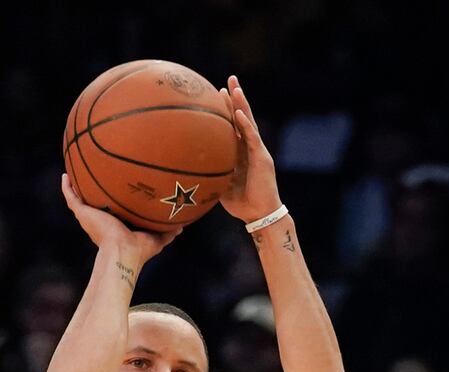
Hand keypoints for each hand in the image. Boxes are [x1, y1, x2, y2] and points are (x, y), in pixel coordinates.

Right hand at [61, 175, 179, 267]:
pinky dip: (67, 187)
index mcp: (114, 226)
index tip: (115, 190)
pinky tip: (65, 175)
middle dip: (93, 193)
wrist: (123, 253)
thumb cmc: (139, 250)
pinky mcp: (84, 214)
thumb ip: (168, 230)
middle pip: (94, 204)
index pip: (112, 212)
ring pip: (80, 200)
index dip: (112, 203)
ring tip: (73, 173)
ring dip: (76, 187)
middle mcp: (100, 221)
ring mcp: (90, 218)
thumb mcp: (157, 237)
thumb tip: (182, 225)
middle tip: (93, 177)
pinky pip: (72, 198)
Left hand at [218, 76, 283, 224]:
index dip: (225, 110)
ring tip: (235, 87)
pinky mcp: (262, 157)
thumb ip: (209, 174)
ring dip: (242, 104)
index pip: (232, 126)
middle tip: (228, 80)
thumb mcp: (219, 186)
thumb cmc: (240, 203)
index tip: (214, 94)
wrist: (259, 214)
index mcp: (239, 152)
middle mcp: (249, 147)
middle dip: (236, 98)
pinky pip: (252, 137)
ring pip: (248, 122)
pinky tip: (238, 112)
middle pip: (242, 117)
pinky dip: (245, 124)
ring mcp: (257, 150)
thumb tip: (186, 171)